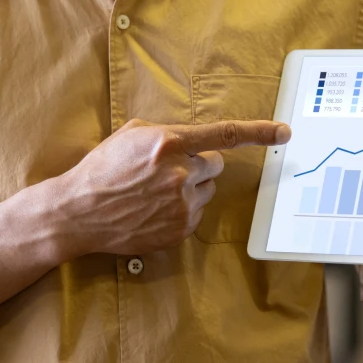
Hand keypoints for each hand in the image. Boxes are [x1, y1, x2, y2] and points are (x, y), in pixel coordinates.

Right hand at [53, 117, 290, 256]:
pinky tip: (152, 209)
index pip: (225, 135)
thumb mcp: (131, 134)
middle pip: (215, 165)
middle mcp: (181, 174)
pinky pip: (196, 213)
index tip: (284, 132)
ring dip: (189, 188)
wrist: (78, 212)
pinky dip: (180, 210)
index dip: (259, 132)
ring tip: (153, 192)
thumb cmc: (102, 169)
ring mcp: (181, 205)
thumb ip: (167, 133)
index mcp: (169, 143)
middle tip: (168, 170)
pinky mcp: (179, 229)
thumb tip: (191, 140)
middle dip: (198, 165)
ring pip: (206, 190)